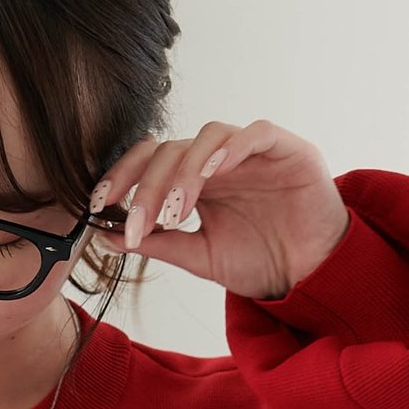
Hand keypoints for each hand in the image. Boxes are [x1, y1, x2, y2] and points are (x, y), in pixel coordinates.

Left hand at [92, 118, 350, 301]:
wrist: (310, 275)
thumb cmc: (260, 260)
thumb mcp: (199, 257)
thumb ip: (158, 243)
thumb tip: (106, 235)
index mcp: (195, 180)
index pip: (150, 161)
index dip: (121, 177)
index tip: (98, 205)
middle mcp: (219, 160)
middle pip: (171, 149)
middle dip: (147, 185)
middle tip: (137, 222)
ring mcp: (251, 151)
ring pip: (207, 137)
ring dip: (184, 172)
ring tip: (175, 211)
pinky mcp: (286, 149)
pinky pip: (255, 133)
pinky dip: (231, 148)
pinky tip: (213, 173)